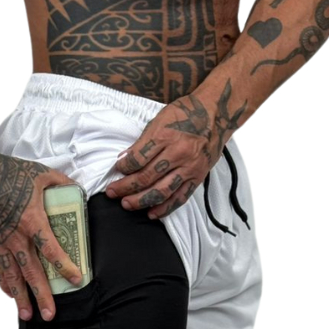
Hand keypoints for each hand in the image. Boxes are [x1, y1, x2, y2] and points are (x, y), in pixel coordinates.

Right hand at [0, 152, 82, 321]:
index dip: (65, 266)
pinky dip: (4, 283)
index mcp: (33, 221)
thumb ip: (60, 183)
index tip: (76, 279)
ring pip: (13, 277)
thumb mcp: (40, 173)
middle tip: (50, 314)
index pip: (52, 250)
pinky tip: (11, 295)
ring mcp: (1, 243)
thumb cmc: (6, 172)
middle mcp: (17, 238)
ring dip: (21, 298)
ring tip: (28, 316)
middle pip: (32, 272)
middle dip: (42, 295)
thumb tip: (76, 188)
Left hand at [105, 91, 226, 218]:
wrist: (215, 114)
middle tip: (112, 193)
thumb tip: (124, 160)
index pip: (138, 158)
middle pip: (146, 177)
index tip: (116, 171)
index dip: (124, 167)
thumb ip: (143, 142)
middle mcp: (177, 153)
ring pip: (161, 191)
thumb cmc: (185, 114)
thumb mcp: (160, 120)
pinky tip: (151, 214)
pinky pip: (179, 198)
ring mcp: (188, 168)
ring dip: (141, 201)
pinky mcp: (197, 177)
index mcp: (165, 136)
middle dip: (126, 187)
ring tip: (127, 205)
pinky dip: (165, 208)